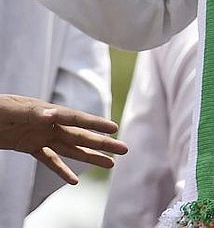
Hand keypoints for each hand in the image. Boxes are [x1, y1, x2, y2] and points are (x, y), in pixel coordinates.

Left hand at [0, 95, 126, 184]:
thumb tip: (54, 113)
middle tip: (123, 149)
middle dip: (102, 143)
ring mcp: (40, 136)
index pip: (76, 119)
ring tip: (110, 164)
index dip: (95, 124)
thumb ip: (33, 112)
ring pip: (71, 149)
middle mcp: (48, 124)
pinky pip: (50, 160)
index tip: (115, 129)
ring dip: (90, 156)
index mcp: (46, 112)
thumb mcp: (12, 109)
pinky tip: (74, 181)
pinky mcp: (30, 146)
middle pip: (80, 135)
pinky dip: (62, 170)